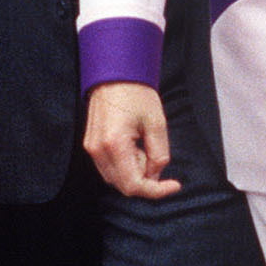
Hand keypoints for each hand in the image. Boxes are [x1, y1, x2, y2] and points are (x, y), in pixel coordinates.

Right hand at [83, 82, 179, 198]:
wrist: (115, 74)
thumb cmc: (136, 94)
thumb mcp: (157, 124)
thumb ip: (159, 154)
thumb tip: (155, 176)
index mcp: (114, 144)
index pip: (133, 185)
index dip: (156, 191)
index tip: (174, 185)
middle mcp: (98, 150)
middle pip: (123, 186)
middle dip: (146, 179)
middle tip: (155, 155)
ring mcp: (91, 148)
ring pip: (115, 179)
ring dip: (135, 172)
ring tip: (143, 146)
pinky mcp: (91, 145)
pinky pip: (109, 168)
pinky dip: (125, 166)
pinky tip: (134, 147)